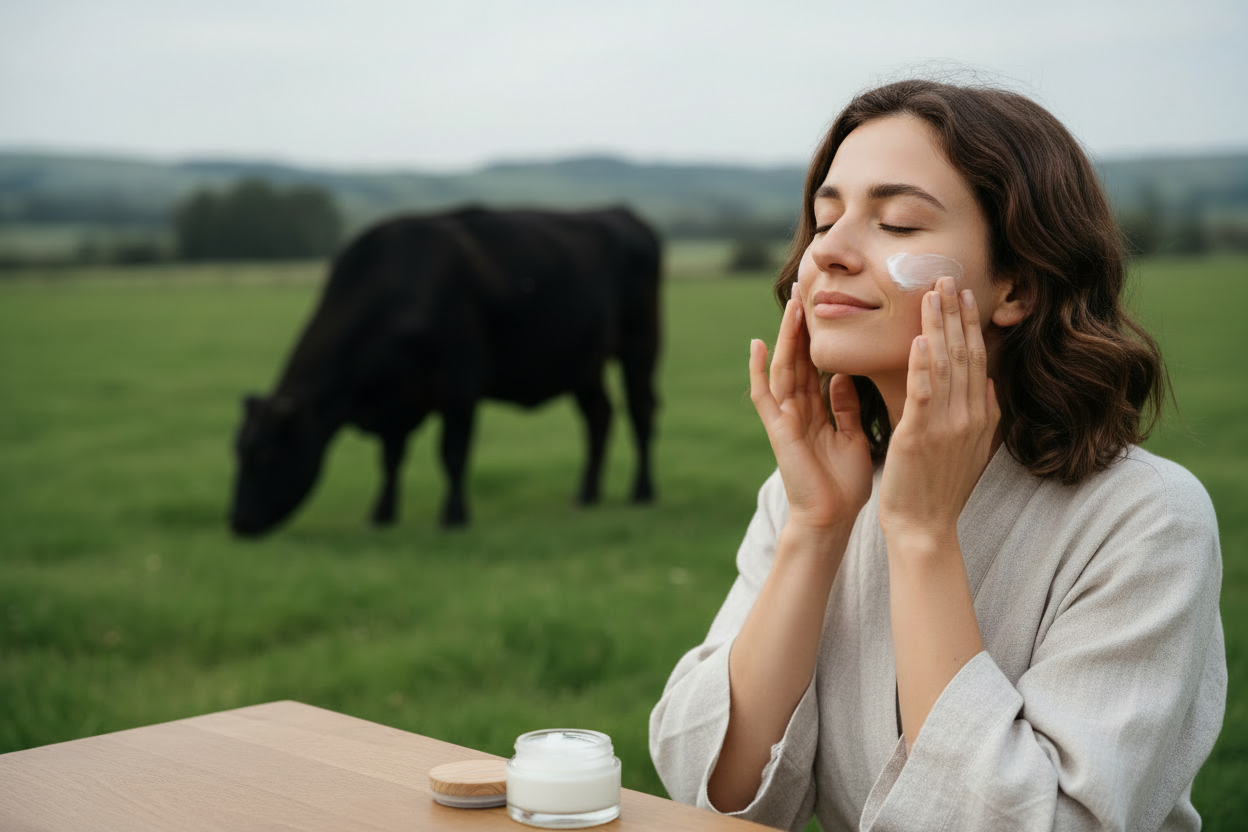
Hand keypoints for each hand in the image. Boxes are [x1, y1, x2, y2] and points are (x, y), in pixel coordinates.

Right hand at [749, 284, 872, 533]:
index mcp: (817, 411)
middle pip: (797, 358)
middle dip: (800, 325)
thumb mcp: (854, 437)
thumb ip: (845, 407)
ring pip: (783, 368)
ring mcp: (785, 418)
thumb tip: (841, 375)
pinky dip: (758, 370)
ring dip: (786, 337)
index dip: (818, 336)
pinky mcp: (777, 430)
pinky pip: (764, 395)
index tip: (825, 305)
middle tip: (805, 288)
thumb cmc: (845, 484)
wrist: (831, 519)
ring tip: (791, 305)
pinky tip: (756, 345)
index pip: (815, 364)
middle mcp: (798, 409)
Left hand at [879, 276, 998, 544]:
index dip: (970, 323)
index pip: (977, 358)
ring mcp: (947, 425)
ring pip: (945, 365)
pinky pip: (924, 392)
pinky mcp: (920, 436)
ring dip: (939, 326)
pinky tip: (919, 338)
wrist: (926, 527)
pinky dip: (923, 364)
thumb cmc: (940, 489)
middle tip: (947, 276)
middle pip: (965, 353)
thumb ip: (982, 415)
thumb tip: (988, 383)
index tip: (964, 293)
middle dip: (956, 313)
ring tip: (932, 293)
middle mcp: (969, 416)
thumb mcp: (971, 449)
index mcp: (981, 416)